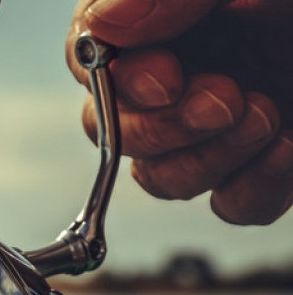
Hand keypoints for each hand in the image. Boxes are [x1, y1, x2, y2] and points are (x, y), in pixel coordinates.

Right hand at [68, 0, 292, 224]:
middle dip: (159, 129)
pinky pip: (234, 206)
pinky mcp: (267, 162)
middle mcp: (185, 68)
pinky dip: (254, 189)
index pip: (90, 55)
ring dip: (205, 160)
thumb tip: (103, 25)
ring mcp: (222, 121)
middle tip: (223, 101)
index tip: (165, 79)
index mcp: (163, 14)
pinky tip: (287, 148)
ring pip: (163, 178)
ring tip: (266, 116)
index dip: (110, 81)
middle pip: (112, 131)